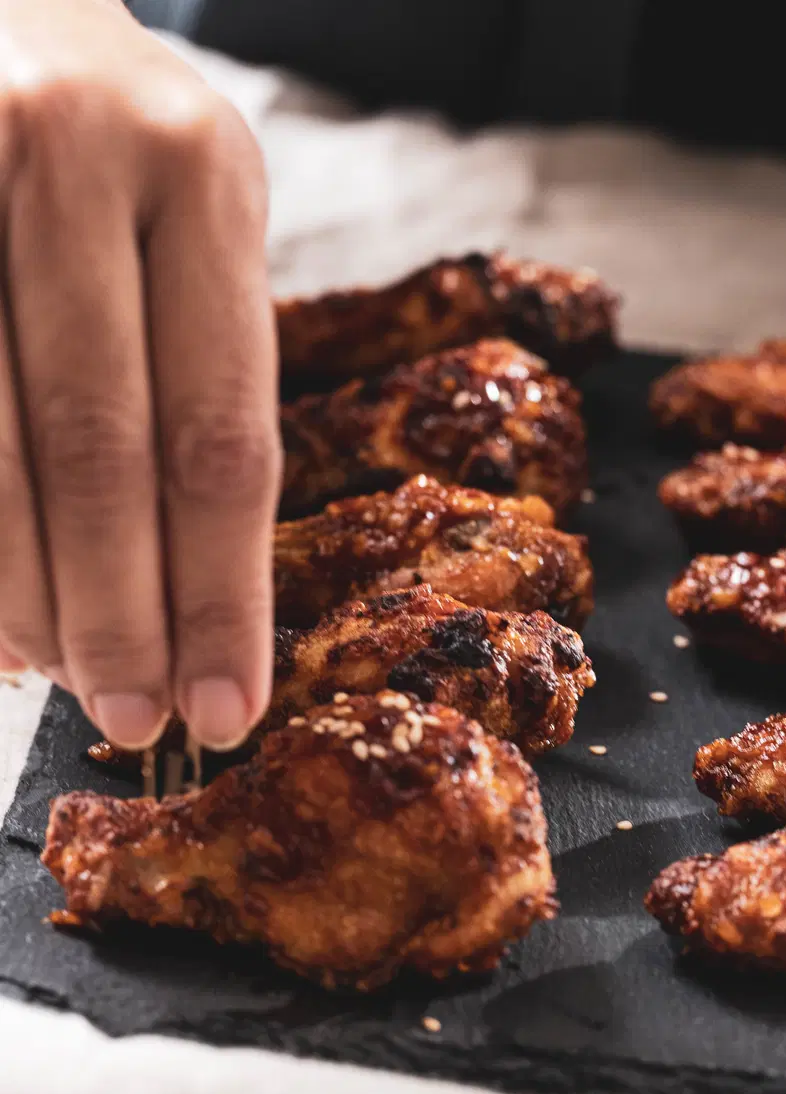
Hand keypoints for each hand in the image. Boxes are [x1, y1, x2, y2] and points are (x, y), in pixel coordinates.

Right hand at [0, 0, 280, 749]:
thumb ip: (195, 375)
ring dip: (25, 591)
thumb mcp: (187, 223)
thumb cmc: (107, 150)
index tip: (228, 706)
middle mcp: (74, 157)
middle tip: (136, 719)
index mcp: (199, 175)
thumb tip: (174, 590)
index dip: (222, 591)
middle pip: (104, 450)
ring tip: (59, 673)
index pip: (222, 432)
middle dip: (121, 613)